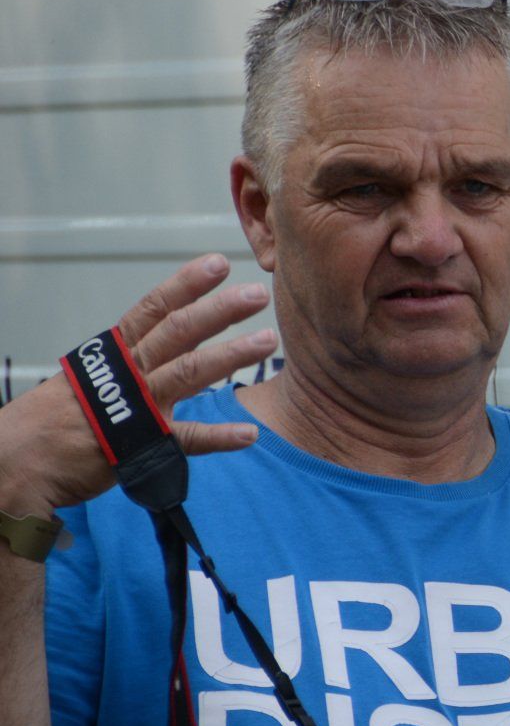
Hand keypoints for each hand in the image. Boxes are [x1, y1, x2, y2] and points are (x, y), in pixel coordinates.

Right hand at [0, 255, 275, 513]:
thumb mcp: (92, 377)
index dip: (186, 285)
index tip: (218, 263)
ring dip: (230, 356)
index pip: (153, 310)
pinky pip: (185, 440)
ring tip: (267, 342)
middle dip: (219, 311)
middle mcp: (126, 372)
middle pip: (176, 332)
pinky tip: (248, 434)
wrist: (15, 462)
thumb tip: (170, 345)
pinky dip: (218, 437)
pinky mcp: (139, 445)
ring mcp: (134, 407)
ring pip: (187, 374)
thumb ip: (132, 361)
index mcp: (114, 353)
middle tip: (256, 292)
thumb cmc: (54, 418)